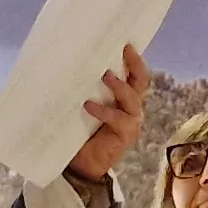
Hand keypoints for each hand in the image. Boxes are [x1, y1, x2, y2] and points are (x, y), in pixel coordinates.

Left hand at [66, 44, 152, 183]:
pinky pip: (118, 119)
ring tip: (105, 76)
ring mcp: (131, 121)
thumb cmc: (82, 130)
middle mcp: (131, 106)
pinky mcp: (125, 135)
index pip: (135, 73)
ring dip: (119, 86)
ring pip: (132, 98)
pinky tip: (88, 106)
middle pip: (141, 81)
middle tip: (123, 51)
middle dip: (135, 65)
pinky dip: (104, 111)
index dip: (134, 58)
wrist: (83, 164)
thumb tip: (66, 62)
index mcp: (124, 96)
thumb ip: (84, 88)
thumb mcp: (83, 103)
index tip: (126, 43)